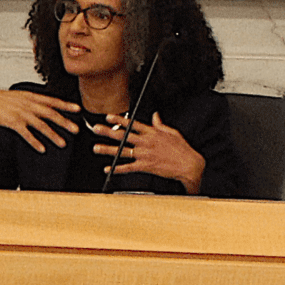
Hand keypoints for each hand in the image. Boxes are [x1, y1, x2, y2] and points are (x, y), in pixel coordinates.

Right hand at [0, 90, 79, 152]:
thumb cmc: (2, 100)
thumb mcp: (21, 95)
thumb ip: (34, 100)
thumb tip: (48, 104)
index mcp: (32, 97)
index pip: (52, 101)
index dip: (66, 105)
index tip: (78, 109)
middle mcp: (28, 104)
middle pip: (50, 114)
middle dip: (64, 122)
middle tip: (76, 130)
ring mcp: (21, 114)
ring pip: (41, 125)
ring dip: (53, 135)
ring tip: (63, 143)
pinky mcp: (13, 123)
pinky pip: (26, 134)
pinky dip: (35, 142)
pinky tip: (42, 148)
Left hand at [91, 112, 205, 193]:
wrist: (189, 164)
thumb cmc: (182, 149)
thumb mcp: (172, 132)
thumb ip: (160, 124)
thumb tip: (155, 115)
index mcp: (152, 133)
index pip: (132, 124)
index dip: (119, 120)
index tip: (108, 117)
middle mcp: (146, 142)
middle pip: (123, 135)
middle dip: (107, 132)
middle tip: (96, 129)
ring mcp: (144, 154)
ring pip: (122, 151)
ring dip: (107, 149)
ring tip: (96, 148)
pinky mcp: (145, 166)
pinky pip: (128, 167)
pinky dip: (117, 169)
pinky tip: (108, 169)